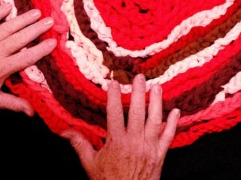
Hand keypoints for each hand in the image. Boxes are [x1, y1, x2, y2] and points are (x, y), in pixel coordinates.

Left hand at [0, 3, 56, 115]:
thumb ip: (14, 104)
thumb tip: (32, 112)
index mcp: (0, 70)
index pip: (26, 58)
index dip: (41, 50)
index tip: (53, 42)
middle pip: (19, 38)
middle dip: (36, 29)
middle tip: (50, 21)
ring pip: (6, 28)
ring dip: (22, 19)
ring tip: (36, 12)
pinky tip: (8, 6)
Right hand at [63, 74, 179, 179]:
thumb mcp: (90, 163)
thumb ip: (79, 144)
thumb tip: (64, 131)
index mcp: (116, 142)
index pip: (114, 114)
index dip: (114, 97)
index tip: (114, 82)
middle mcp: (134, 142)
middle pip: (137, 113)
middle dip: (138, 93)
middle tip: (139, 77)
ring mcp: (149, 148)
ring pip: (154, 120)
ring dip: (156, 102)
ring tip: (156, 87)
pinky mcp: (160, 155)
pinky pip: (168, 137)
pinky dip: (173, 124)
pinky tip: (176, 111)